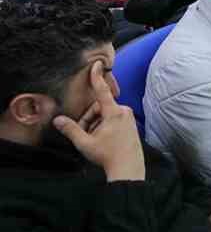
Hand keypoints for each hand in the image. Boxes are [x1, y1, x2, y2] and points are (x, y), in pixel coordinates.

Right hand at [51, 62, 144, 181]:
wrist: (128, 168)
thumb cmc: (108, 156)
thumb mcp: (85, 143)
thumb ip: (71, 130)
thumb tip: (57, 120)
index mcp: (114, 113)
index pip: (103, 91)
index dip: (97, 77)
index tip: (97, 63)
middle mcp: (124, 112)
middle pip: (99, 108)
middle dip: (88, 119)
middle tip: (85, 134)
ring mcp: (129, 118)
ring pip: (105, 115)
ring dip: (95, 124)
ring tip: (94, 140)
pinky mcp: (131, 124)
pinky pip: (113, 120)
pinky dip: (104, 127)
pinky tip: (103, 140)